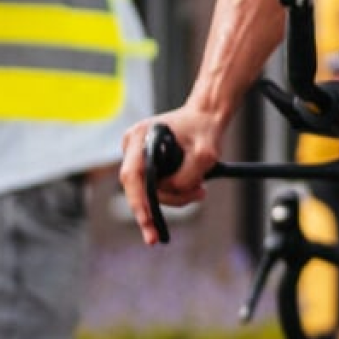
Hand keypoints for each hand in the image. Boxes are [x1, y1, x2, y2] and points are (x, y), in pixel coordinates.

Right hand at [118, 105, 224, 244]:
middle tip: (184, 211)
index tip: (147, 222)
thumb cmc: (205, 129)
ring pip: (149, 190)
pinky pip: (155, 186)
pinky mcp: (145, 163)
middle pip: (139, 188)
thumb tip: (173, 192)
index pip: (132, 176)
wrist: (205, 116)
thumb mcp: (206, 154)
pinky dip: (174, 191)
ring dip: (175, 196)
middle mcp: (133, 146)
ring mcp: (136, 155)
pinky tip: (193, 189)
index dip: (138, 201)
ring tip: (200, 190)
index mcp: (141, 137)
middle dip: (160, 206)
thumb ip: (188, 176)